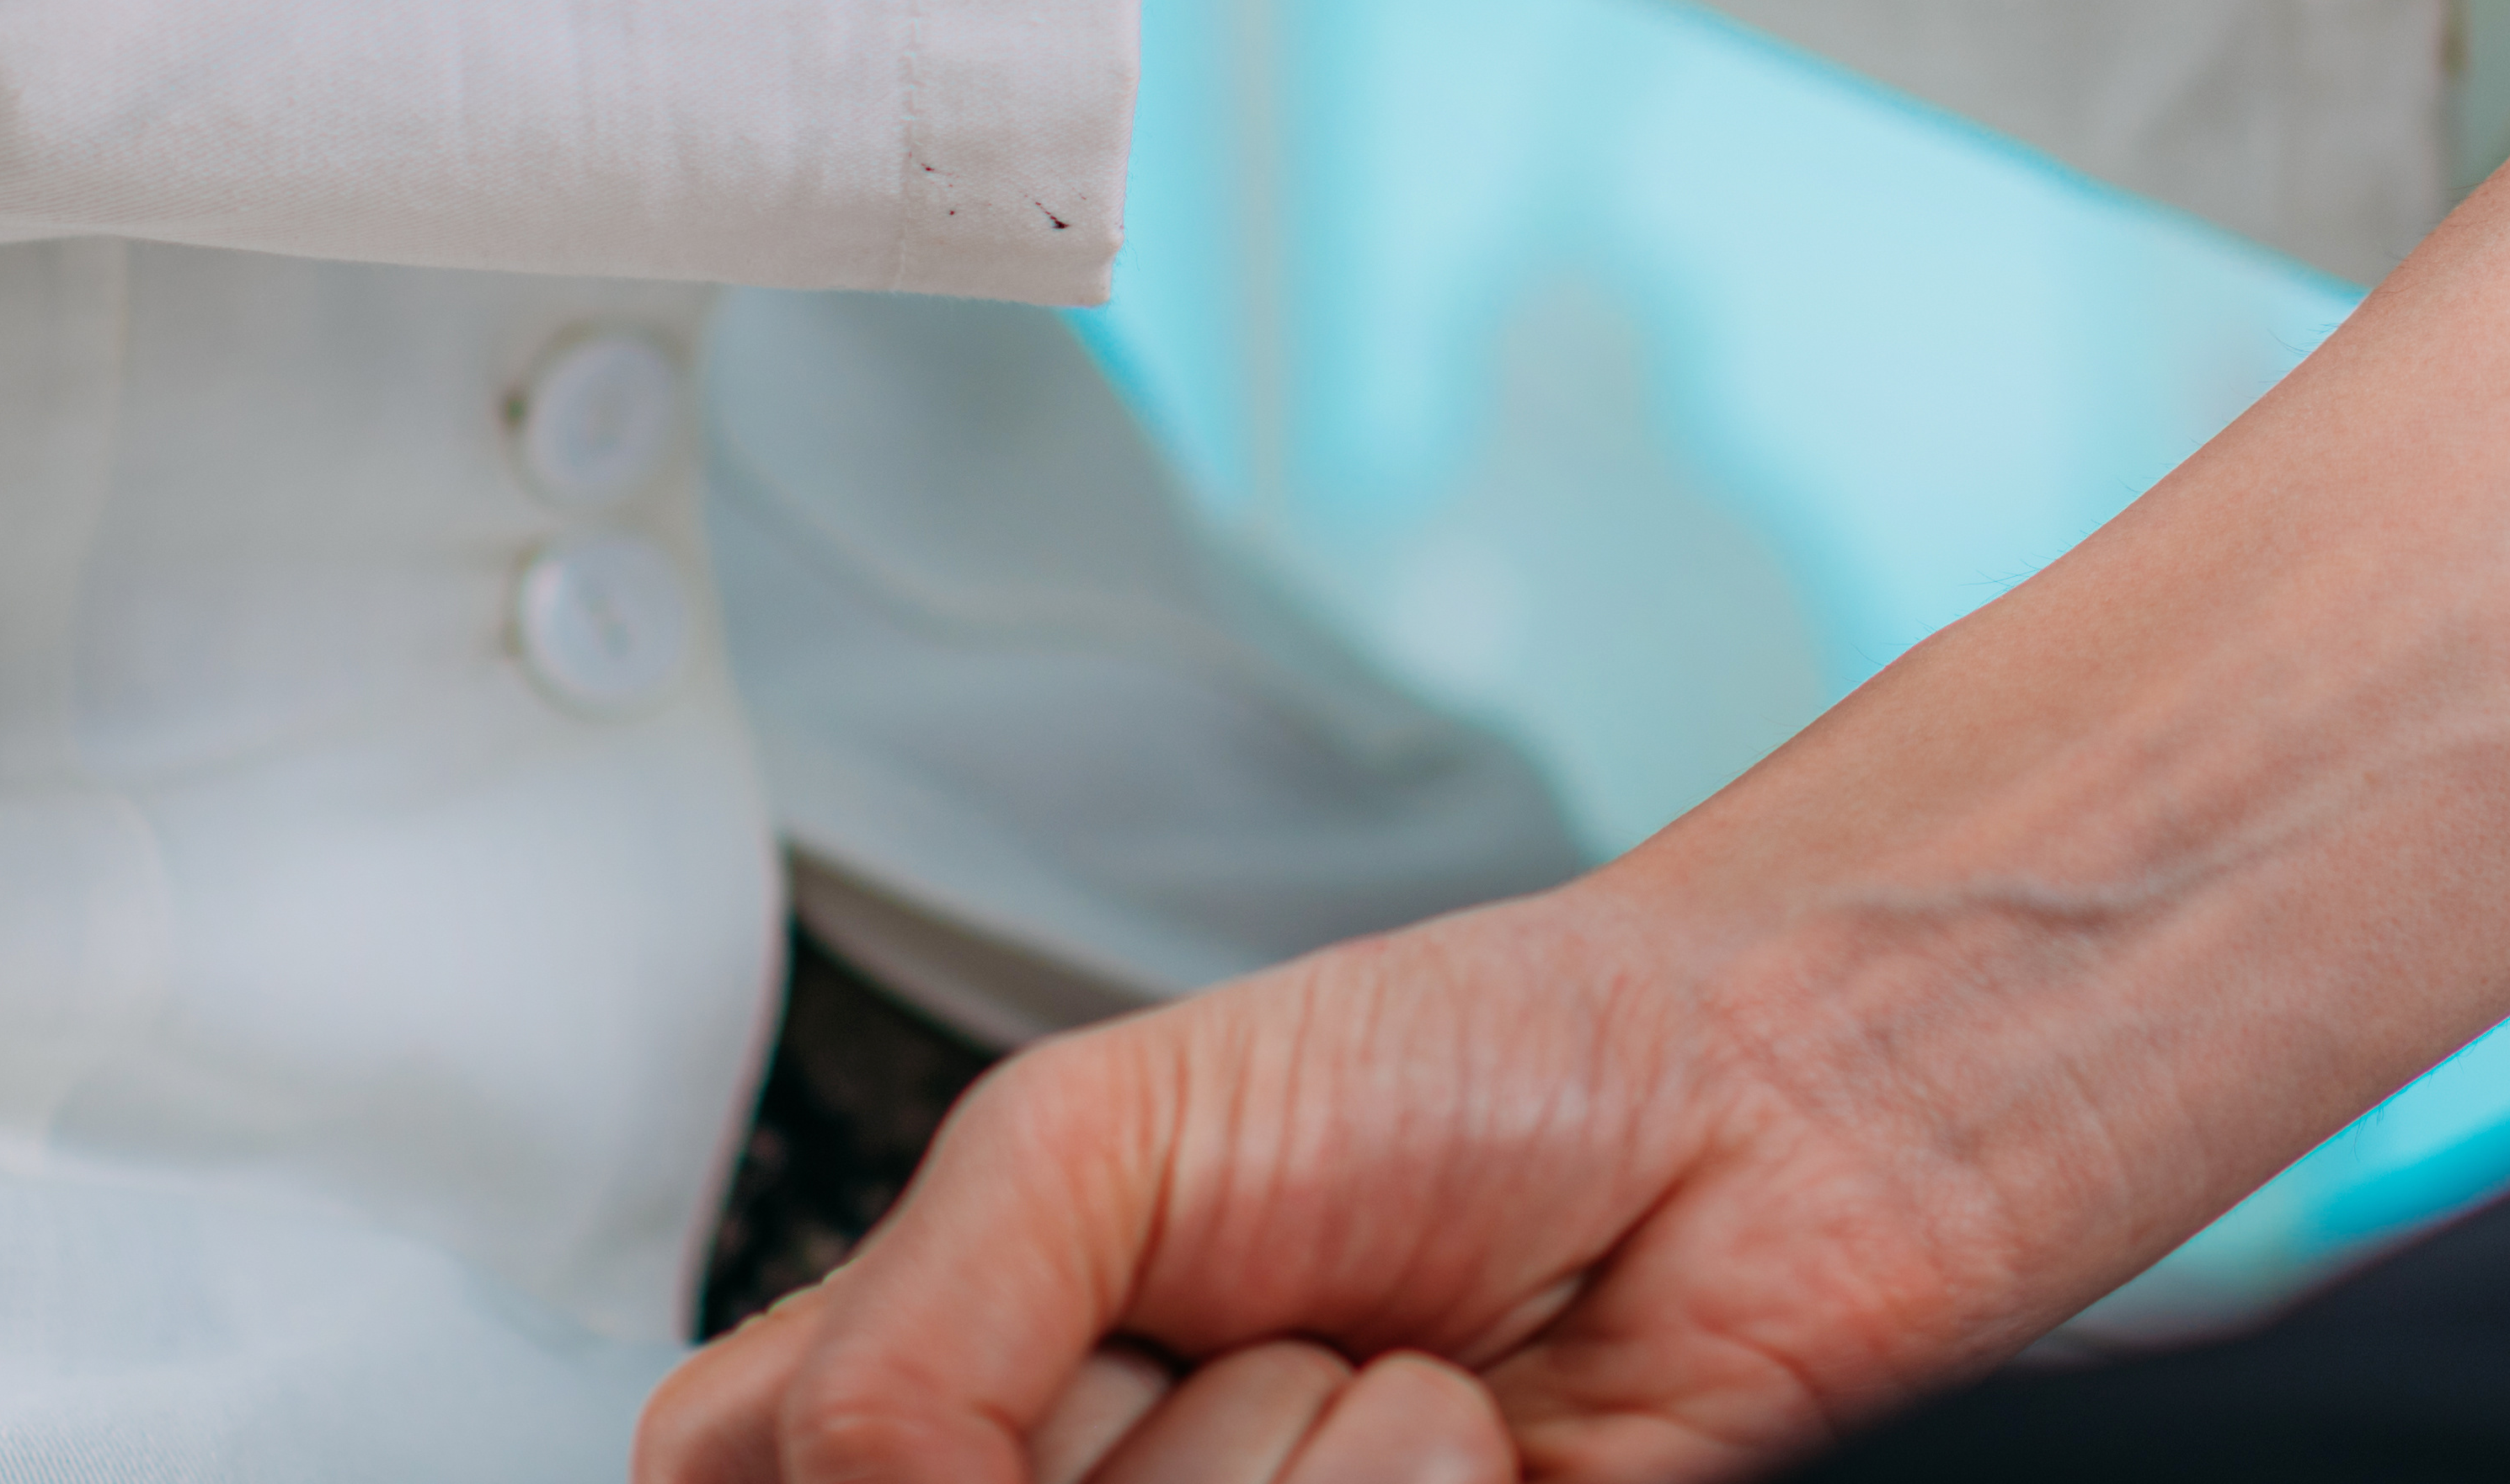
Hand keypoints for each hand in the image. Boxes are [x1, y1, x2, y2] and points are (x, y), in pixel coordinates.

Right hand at [634, 877, 2028, 1483]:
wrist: (1767, 1111)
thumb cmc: (1473, 1068)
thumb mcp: (1093, 1129)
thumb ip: (902, 1335)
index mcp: (938, 1399)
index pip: (741, 1481)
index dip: (859, 1454)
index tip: (976, 1391)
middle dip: (1099, 1451)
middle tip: (1236, 1339)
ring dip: (1269, 1480)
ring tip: (1390, 1383)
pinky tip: (1477, 1443)